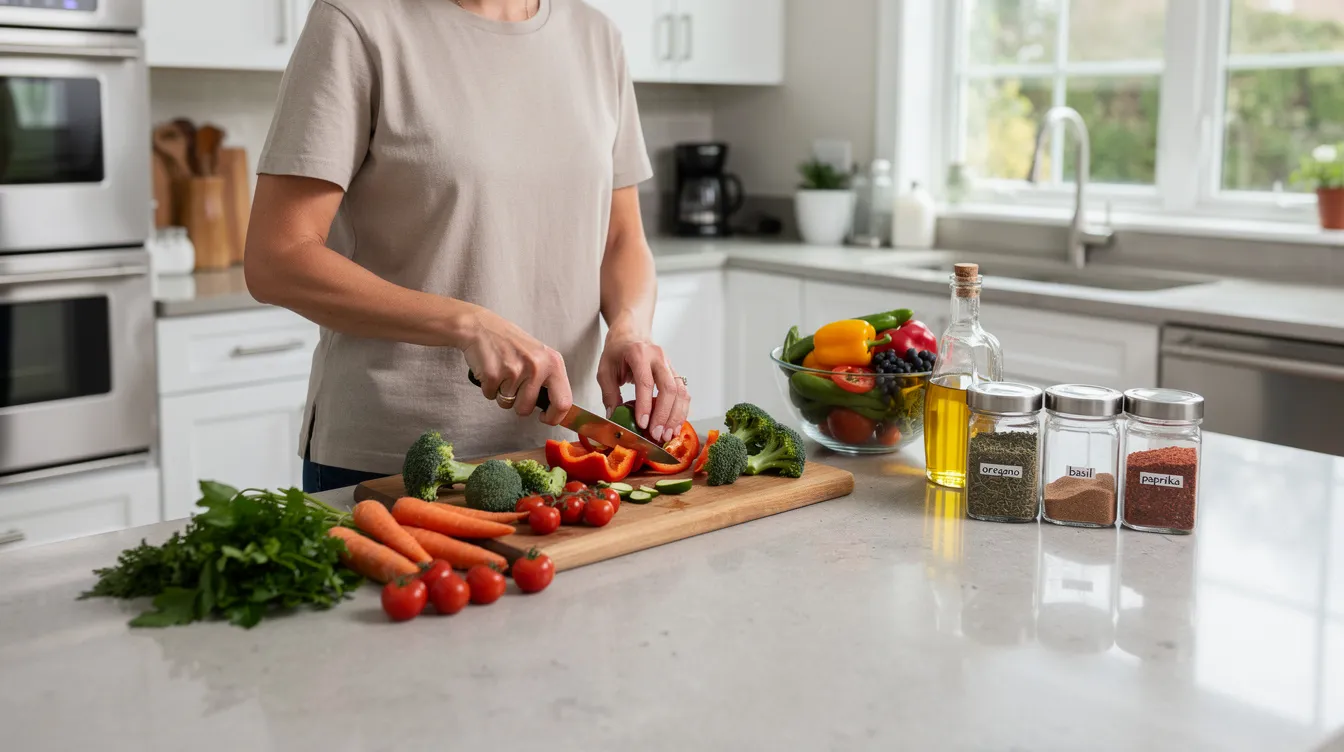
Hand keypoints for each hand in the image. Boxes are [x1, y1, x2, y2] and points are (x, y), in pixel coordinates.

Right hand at [459, 306, 572, 424]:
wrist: (481, 327)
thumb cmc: (511, 343)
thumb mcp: (539, 356)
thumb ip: (548, 379)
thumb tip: (557, 409)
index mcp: (553, 362)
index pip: (563, 402)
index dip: (554, 417)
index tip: (545, 418)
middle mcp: (536, 366)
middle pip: (527, 408)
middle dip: (517, 405)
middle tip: (513, 386)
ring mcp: (515, 370)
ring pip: (507, 404)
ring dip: (501, 394)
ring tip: (502, 373)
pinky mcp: (494, 374)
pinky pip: (490, 396)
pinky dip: (488, 388)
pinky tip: (491, 370)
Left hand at [597, 327, 689, 443]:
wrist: (631, 334)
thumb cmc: (617, 351)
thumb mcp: (605, 370)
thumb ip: (609, 394)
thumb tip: (614, 419)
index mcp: (638, 354)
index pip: (646, 382)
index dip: (645, 405)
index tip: (642, 424)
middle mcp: (658, 358)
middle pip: (669, 388)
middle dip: (664, 415)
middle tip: (657, 434)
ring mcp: (670, 365)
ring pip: (681, 392)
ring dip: (676, 416)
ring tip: (668, 435)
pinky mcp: (675, 374)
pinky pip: (683, 394)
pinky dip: (681, 412)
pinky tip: (674, 426)